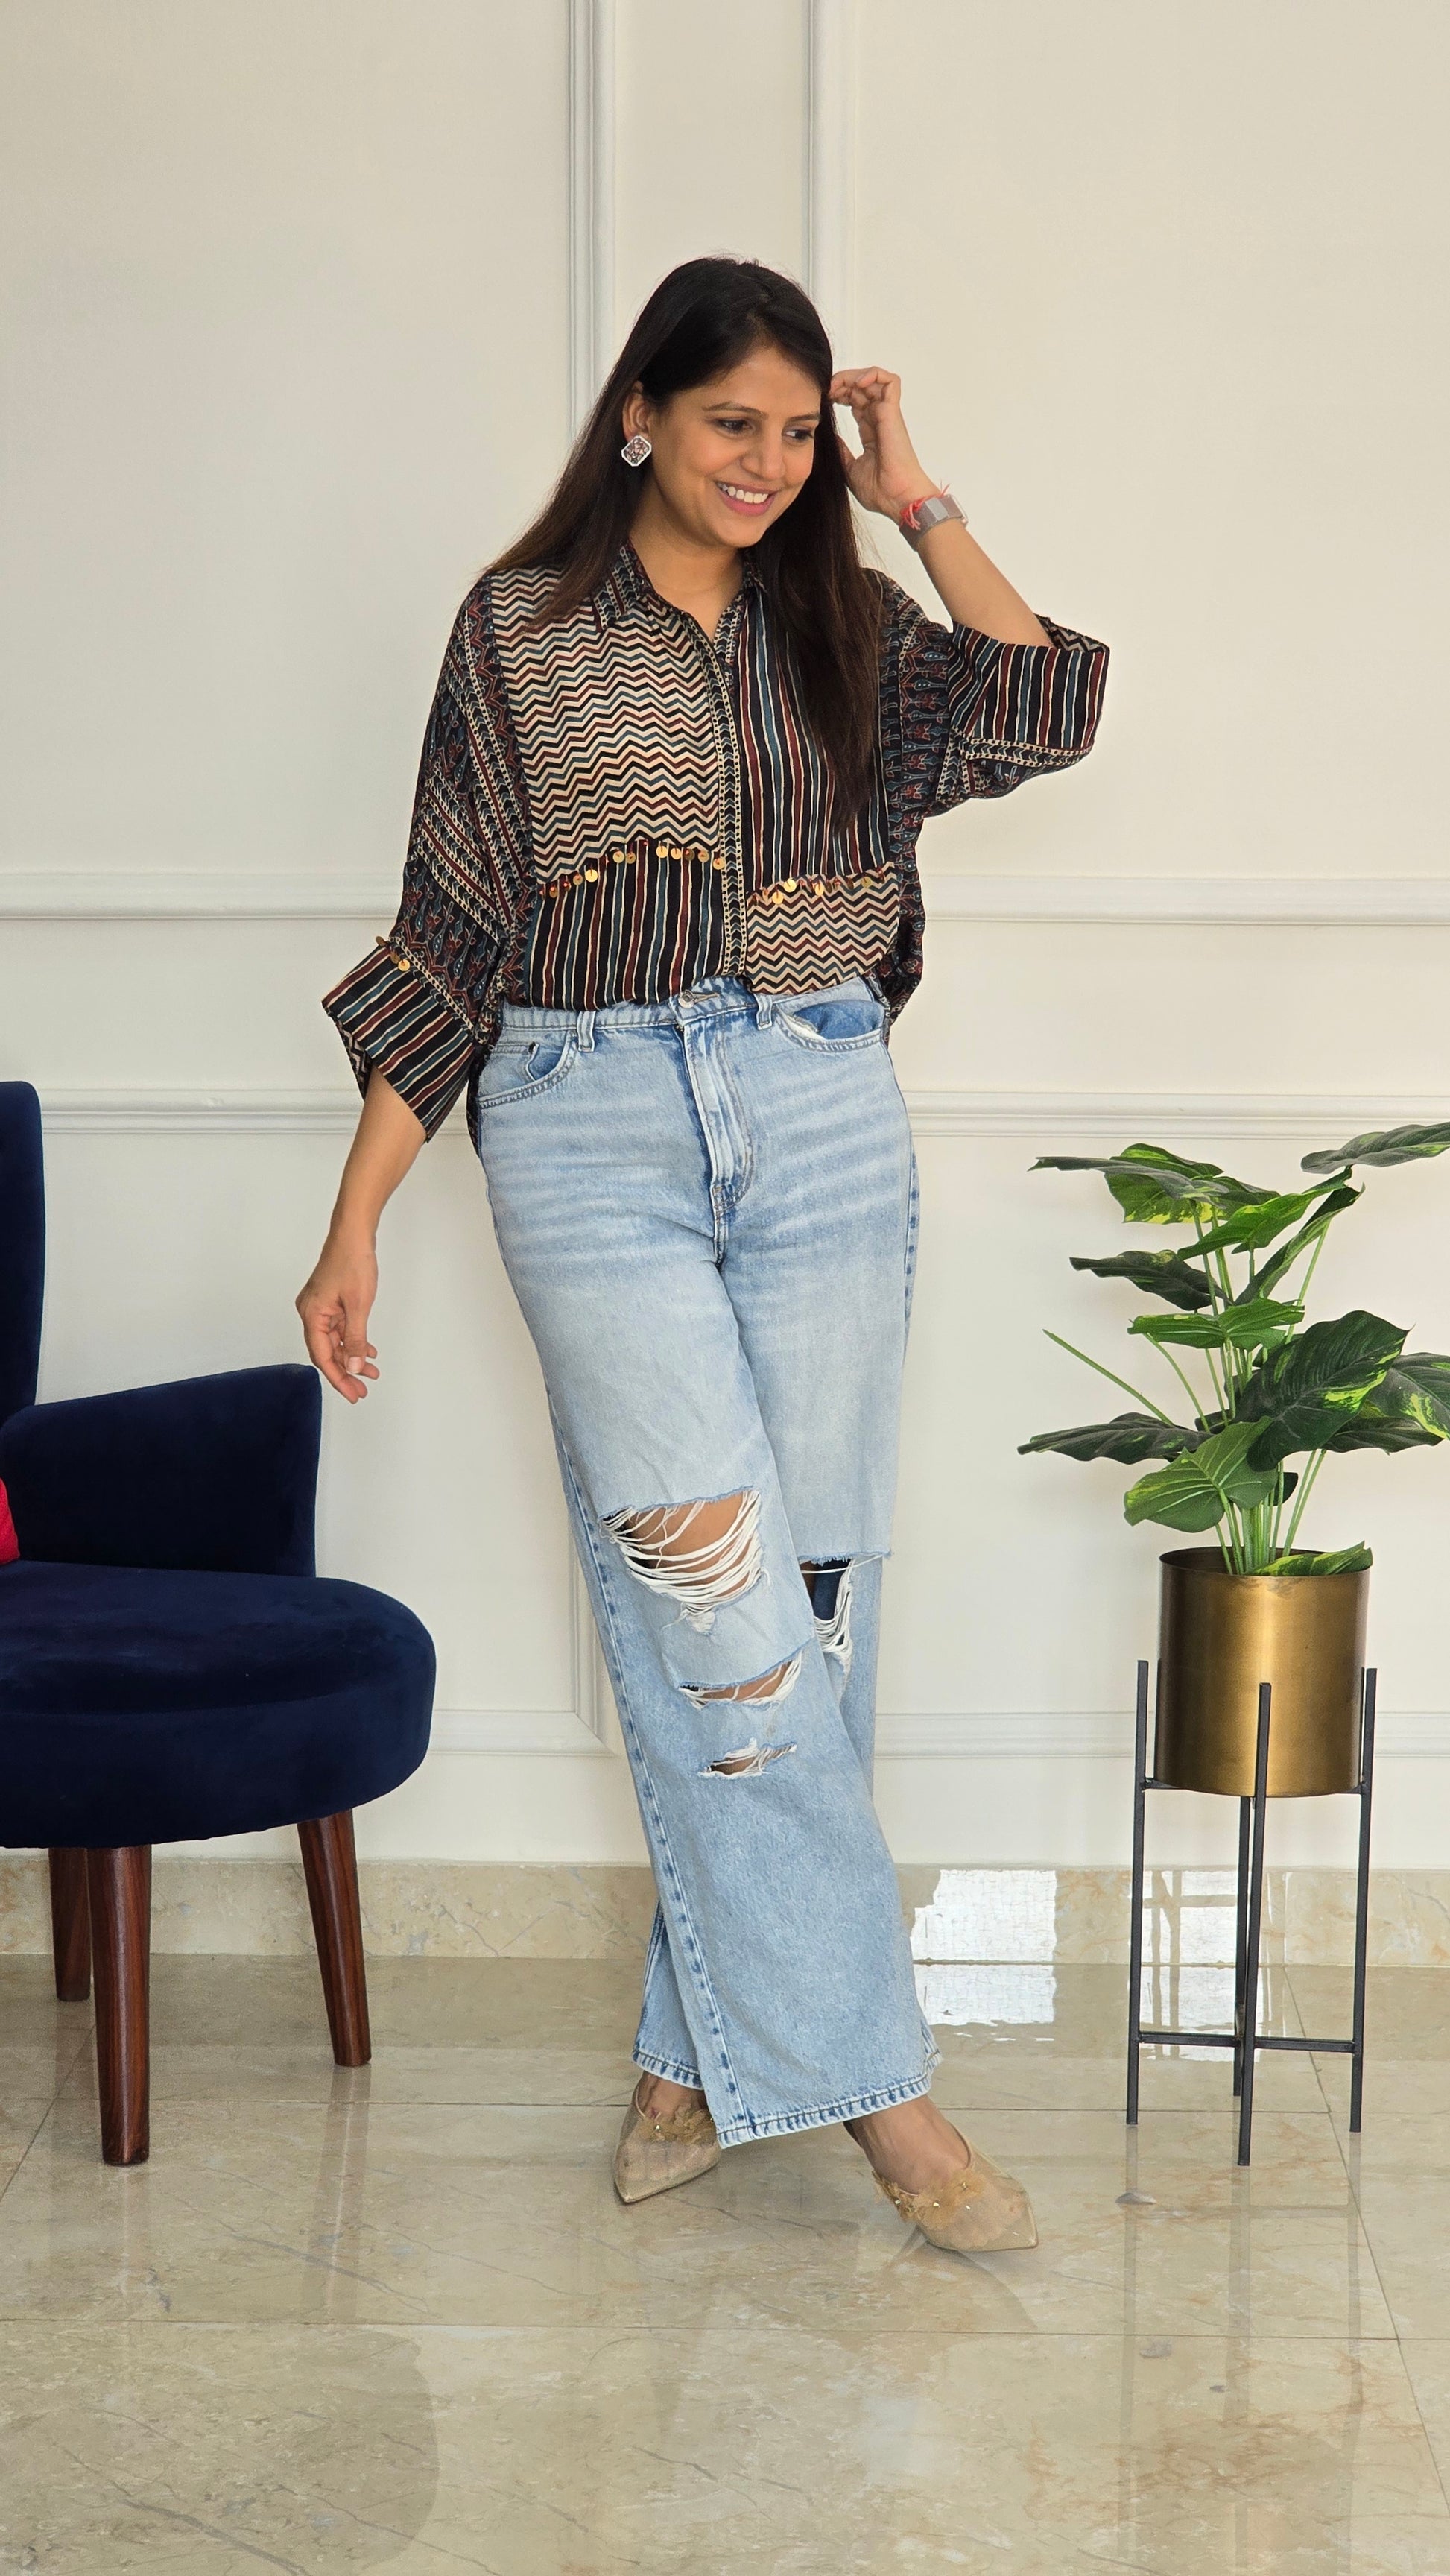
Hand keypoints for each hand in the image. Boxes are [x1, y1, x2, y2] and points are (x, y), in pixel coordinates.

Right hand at [296, 1232, 379, 1402]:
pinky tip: (368, 1352)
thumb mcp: (358, 1306)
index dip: (337, 1378)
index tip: (352, 1394)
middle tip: (361, 1390)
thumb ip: (355, 1340)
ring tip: (370, 1374)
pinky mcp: (330, 1301)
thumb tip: (352, 1367)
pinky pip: (340, 1328)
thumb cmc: (352, 1262)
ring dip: (352, 1357)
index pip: (322, 1356)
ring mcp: (321, 1306)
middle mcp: (311, 1312)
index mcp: (311, 1315)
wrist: (353, 1234)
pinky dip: (353, 1340)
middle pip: (326, 1351)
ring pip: (335, 1341)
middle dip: (345, 1372)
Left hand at [830, 367, 936, 520]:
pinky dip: (874, 375)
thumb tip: (832, 439)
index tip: (824, 399)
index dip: (840, 394)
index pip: (855, 401)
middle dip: (842, 382)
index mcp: (871, 431)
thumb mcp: (850, 469)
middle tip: (827, 389)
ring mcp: (887, 415)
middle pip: (862, 387)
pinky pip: (890, 381)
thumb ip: (842, 452)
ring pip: (874, 379)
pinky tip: (857, 384)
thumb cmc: (881, 491)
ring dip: (854, 376)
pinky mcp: (893, 413)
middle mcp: (880, 419)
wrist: (898, 499)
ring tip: (838, 385)